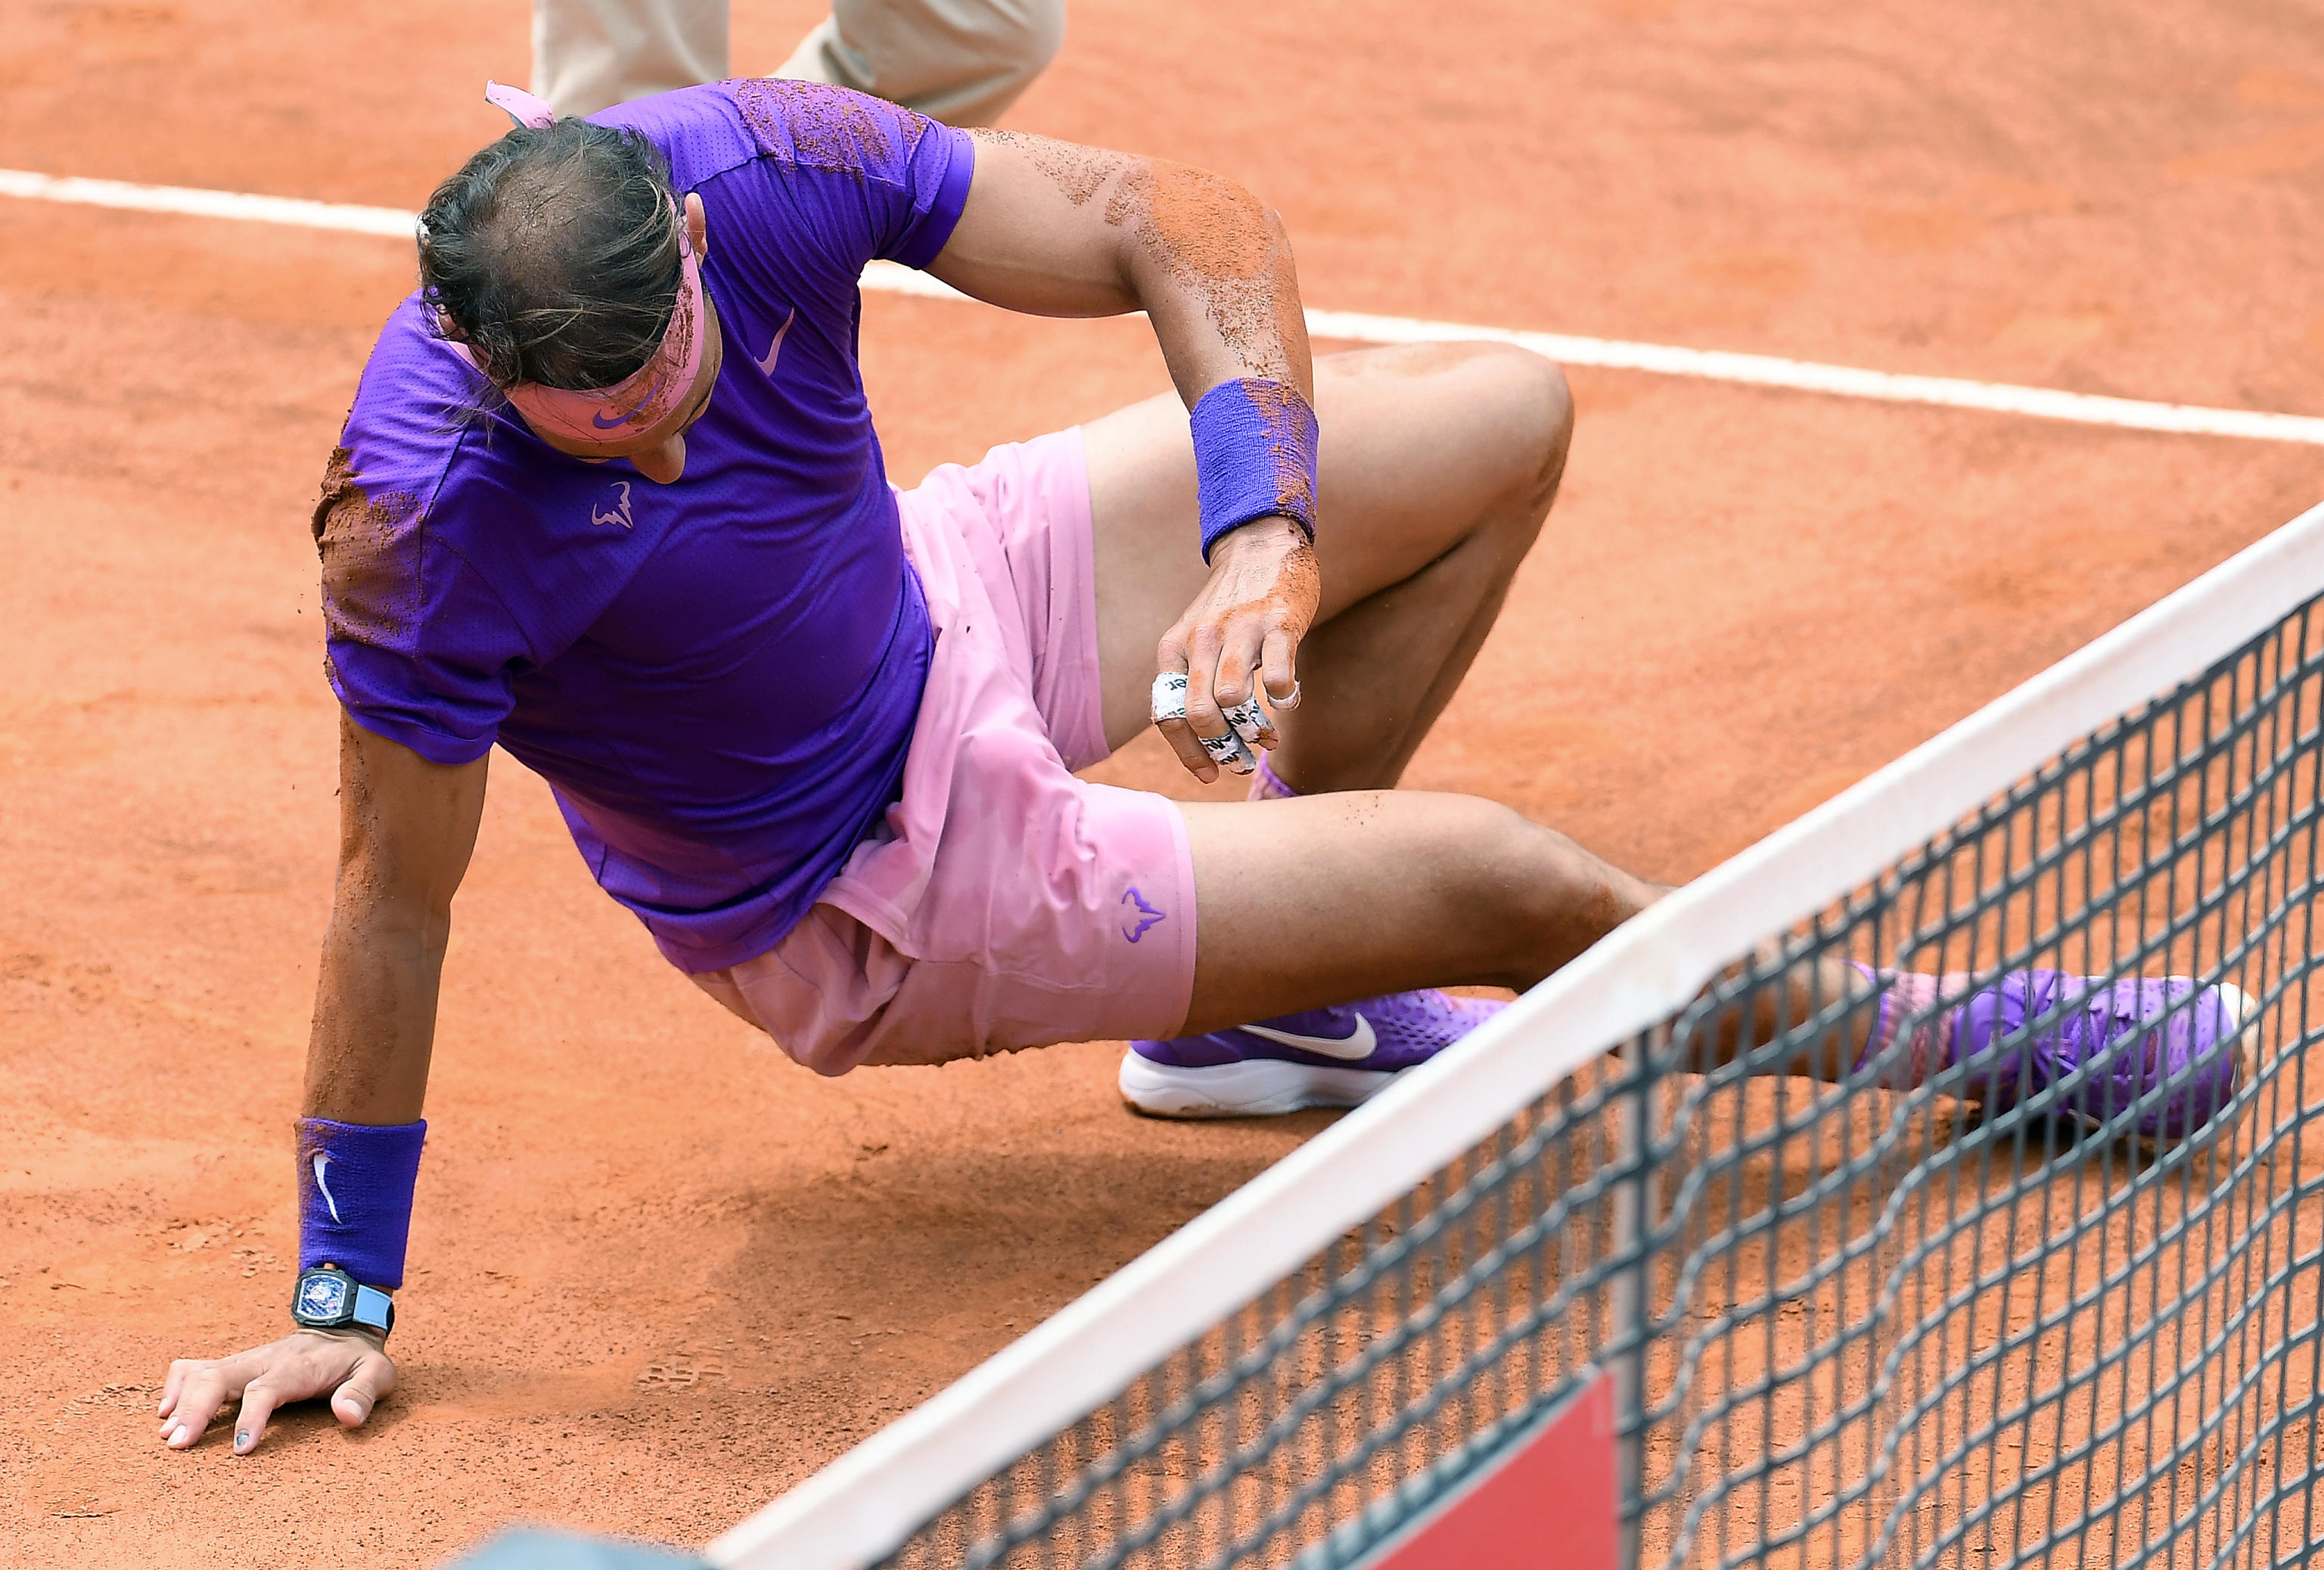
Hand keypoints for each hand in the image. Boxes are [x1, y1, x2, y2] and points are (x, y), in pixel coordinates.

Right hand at [158, 1327, 394, 1454]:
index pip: (265, 1389)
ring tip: (167, 1434)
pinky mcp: (233, 1365)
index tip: (241, 1451)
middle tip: (178, 1444)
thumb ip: (363, 1393)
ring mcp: (244, 1361)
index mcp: (296, 1367)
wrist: (343, 1326)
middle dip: (196, 1409)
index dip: (251, 1418)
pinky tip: (165, 1412)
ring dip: (180, 1401)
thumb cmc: (357, 1358)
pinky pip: (194, 1368)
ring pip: (200, 1371)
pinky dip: (176, 1387)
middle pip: (218, 1376)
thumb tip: (347, 1416)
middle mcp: (263, 1361)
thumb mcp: (376, 1372)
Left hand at [1154, 517, 1317, 781]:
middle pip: (1199, 713)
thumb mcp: (1195, 638)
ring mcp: (1240, 630)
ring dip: (1253, 730)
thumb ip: (1193, 681)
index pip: (1168, 715)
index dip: (1187, 754)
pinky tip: (1287, 700)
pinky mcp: (1278, 625)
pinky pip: (1278, 678)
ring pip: (1232, 697)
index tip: (1209, 775)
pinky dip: (1284, 701)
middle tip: (1242, 760)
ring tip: (1267, 736)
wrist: (1261, 546)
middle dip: (1221, 748)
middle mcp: (1201, 638)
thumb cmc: (1230, 606)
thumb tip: (1209, 744)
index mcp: (1175, 647)